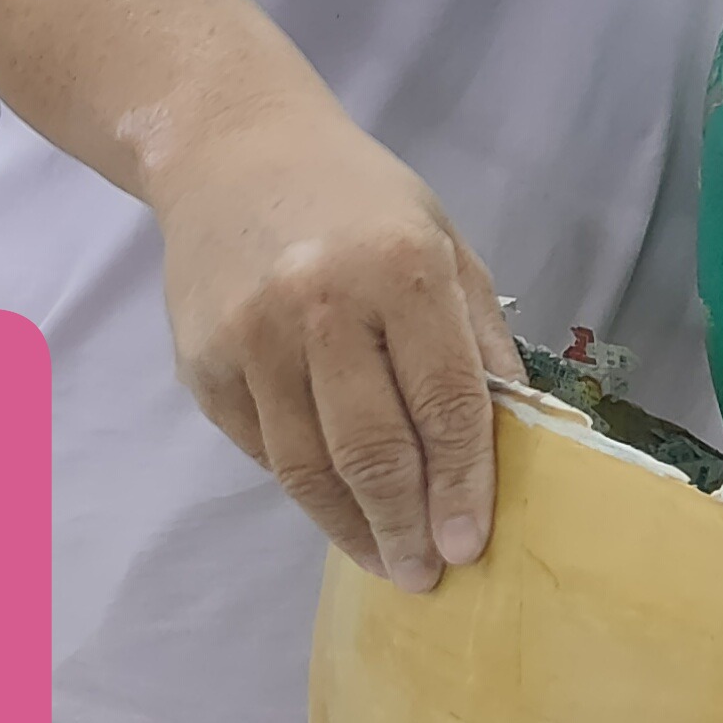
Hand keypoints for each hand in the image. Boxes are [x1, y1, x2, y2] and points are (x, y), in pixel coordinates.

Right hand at [149, 83, 524, 590]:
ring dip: (351, 528)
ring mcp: (252, 338)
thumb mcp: (444, 243)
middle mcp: (322, 305)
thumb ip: (479, 339)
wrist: (231, 150)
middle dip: (407, 525)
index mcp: (402, 270)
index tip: (473, 545)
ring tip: (385, 560)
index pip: (446, 403)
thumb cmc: (357, 198)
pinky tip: (334, 507)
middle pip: (372, 450)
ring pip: (308, 467)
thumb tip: (518, 439)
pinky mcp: (203, 364)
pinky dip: (303, 489)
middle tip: (428, 572)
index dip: (463, 485)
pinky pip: (262, 451)